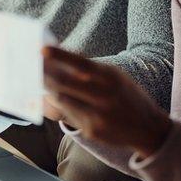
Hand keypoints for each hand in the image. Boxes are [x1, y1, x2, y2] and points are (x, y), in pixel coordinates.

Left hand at [43, 46, 171, 157]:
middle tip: (31, 66)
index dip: (60, 56)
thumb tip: (60, 58)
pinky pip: (68, 114)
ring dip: (49, 89)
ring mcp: (98, 116)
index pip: (82, 63)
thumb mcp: (117, 77)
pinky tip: (52, 96)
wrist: (149, 128)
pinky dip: (59, 104)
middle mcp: (105, 96)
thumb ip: (92, 69)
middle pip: (66, 83)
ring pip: (63, 99)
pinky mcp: (93, 131)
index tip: (42, 49)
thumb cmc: (127, 96)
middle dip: (45, 74)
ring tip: (38, 79)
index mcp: (112, 78)